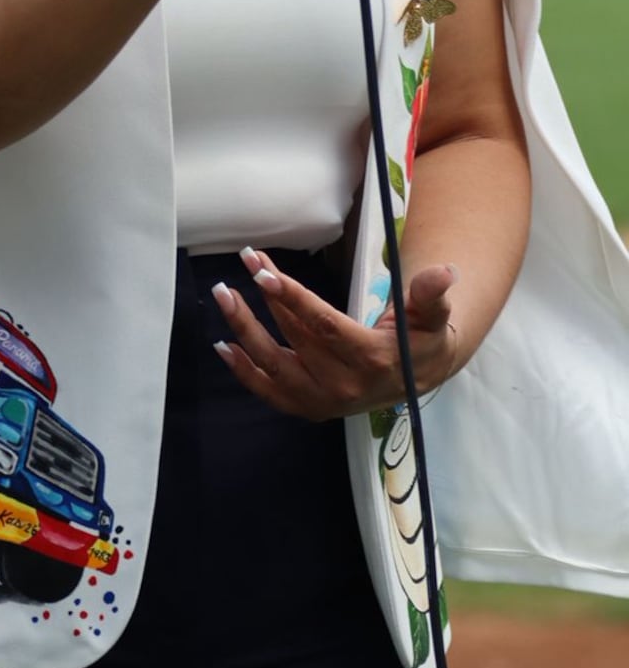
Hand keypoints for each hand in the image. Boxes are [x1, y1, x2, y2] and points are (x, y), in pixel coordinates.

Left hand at [212, 248, 460, 421]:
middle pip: (295, 338)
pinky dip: (244, 372)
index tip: (264, 272)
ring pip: (275, 364)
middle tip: (248, 261)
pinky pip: (270, 391)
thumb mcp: (432, 315)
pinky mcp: (309, 407)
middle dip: (267, 297)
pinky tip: (223, 345)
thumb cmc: (421, 337)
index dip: (292, 298)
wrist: (417, 378)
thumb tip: (444, 272)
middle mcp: (345, 386)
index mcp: (373, 360)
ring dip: (245, 330)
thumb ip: (431, 294)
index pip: (324, 326)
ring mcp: (324, 400)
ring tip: (224, 295)